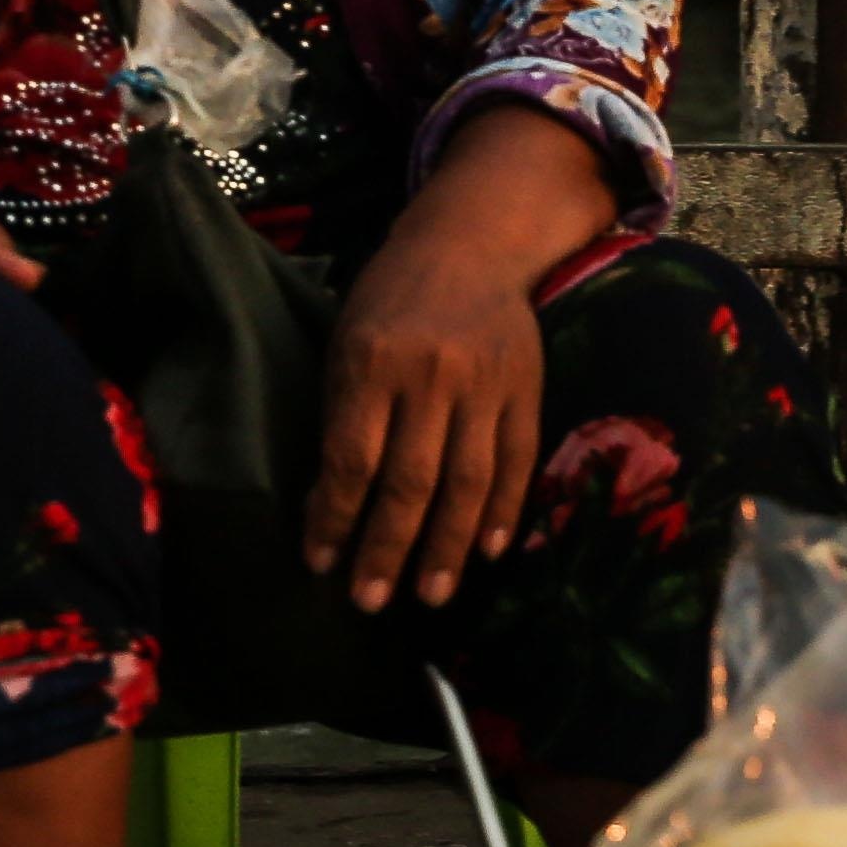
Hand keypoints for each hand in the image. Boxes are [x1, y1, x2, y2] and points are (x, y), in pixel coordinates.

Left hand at [308, 104, 614, 609]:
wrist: (469, 244)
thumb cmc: (390, 300)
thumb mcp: (347, 343)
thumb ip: (343, 417)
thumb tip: (327, 507)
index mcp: (372, 361)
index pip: (350, 460)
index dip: (334, 519)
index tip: (321, 565)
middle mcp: (430, 374)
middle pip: (409, 481)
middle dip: (387, 549)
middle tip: (371, 602)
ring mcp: (484, 383)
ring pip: (466, 481)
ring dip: (447, 547)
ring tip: (430, 596)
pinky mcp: (525, 388)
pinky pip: (517, 462)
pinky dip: (504, 512)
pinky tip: (488, 553)